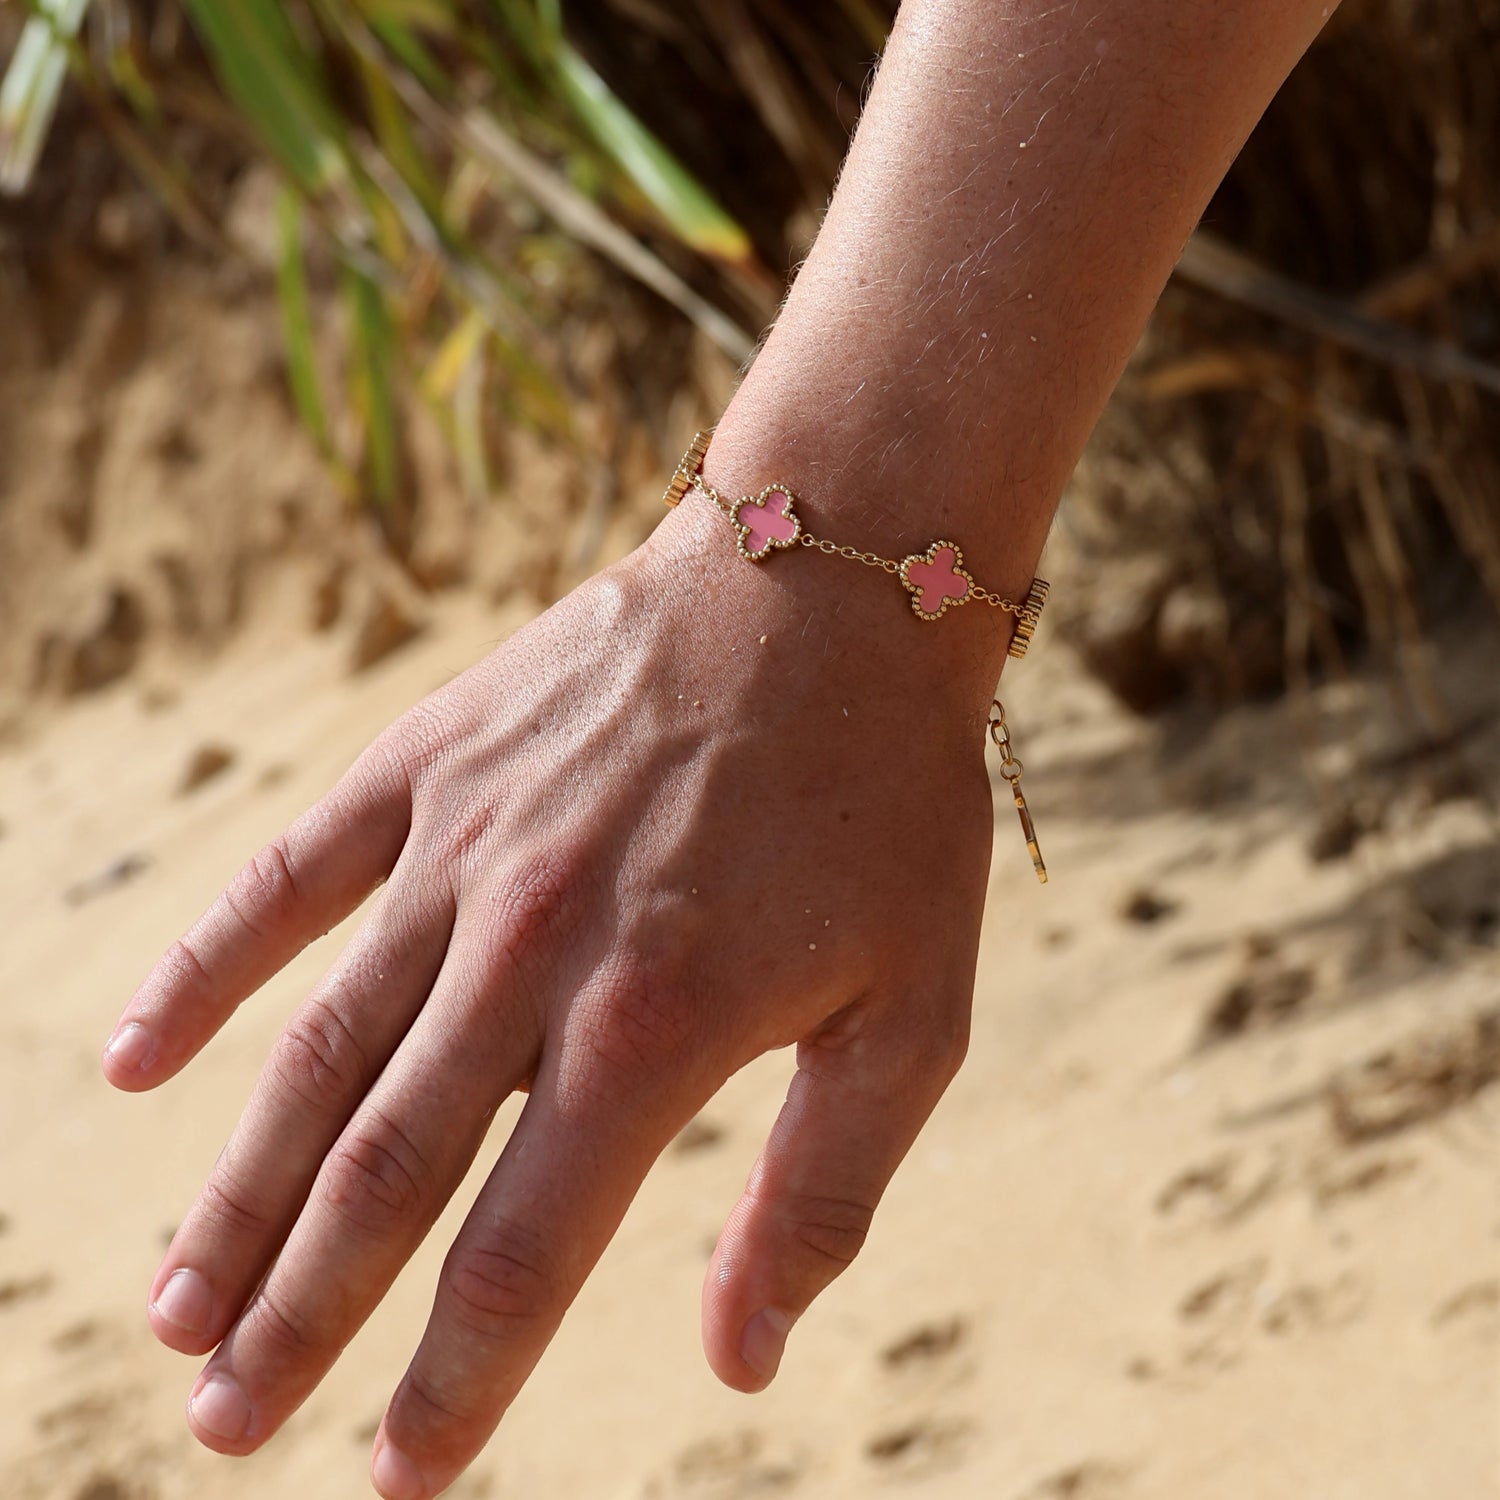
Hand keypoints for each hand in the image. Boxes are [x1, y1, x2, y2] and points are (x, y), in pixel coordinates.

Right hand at [103, 494, 997, 1498]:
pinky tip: (133, 1058)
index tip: (397, 1480)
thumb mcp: (913, 1014)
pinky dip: (204, 970)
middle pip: (384, 1177)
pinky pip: (287, 880)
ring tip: (175, 1307)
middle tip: (226, 1423)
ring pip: (316, 1055)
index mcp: (651, 1035)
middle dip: (300, 1316)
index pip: (518, 1259)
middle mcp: (530, 956)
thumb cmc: (889, 806)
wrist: (833, 592)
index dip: (452, 1387)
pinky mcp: (428, 766)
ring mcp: (463, 855)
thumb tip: (738, 1365)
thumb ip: (820, 1195)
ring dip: (235, 1191)